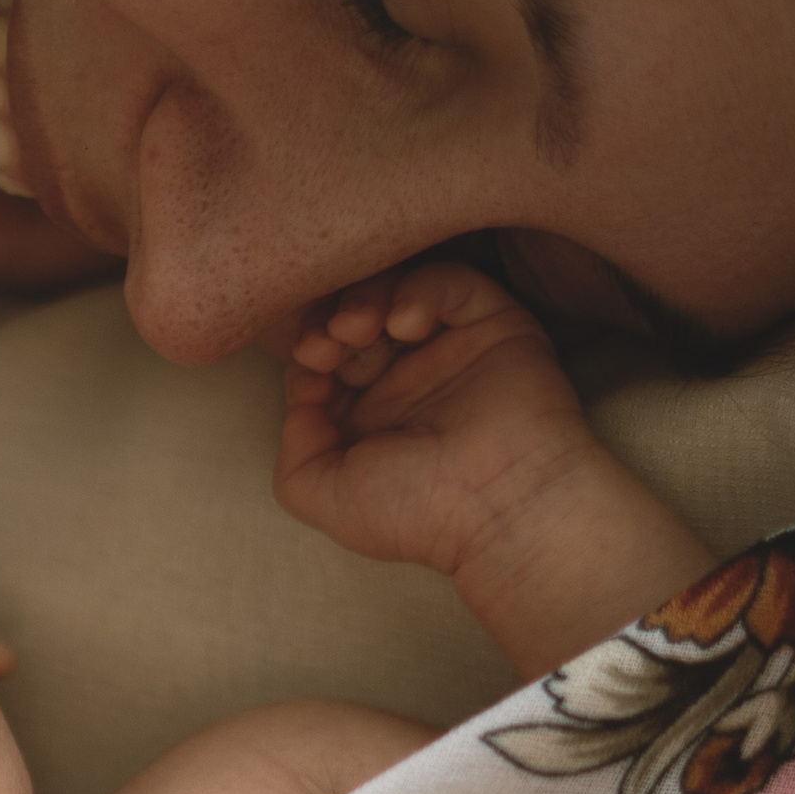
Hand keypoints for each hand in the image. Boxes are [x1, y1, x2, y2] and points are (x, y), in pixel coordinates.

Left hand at [274, 257, 595, 579]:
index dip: (307, 352)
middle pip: (352, 318)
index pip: (323, 358)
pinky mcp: (494, 325)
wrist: (501, 505)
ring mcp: (449, 350)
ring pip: (396, 292)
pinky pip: (453, 282)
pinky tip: (405, 325)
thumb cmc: (415, 511)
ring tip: (357, 328)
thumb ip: (293, 453)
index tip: (310, 368)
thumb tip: (300, 402)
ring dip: (365, 299)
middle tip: (328, 343)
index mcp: (369, 416)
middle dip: (328, 322)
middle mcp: (407, 379)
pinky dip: (420, 290)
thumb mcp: (321, 496)